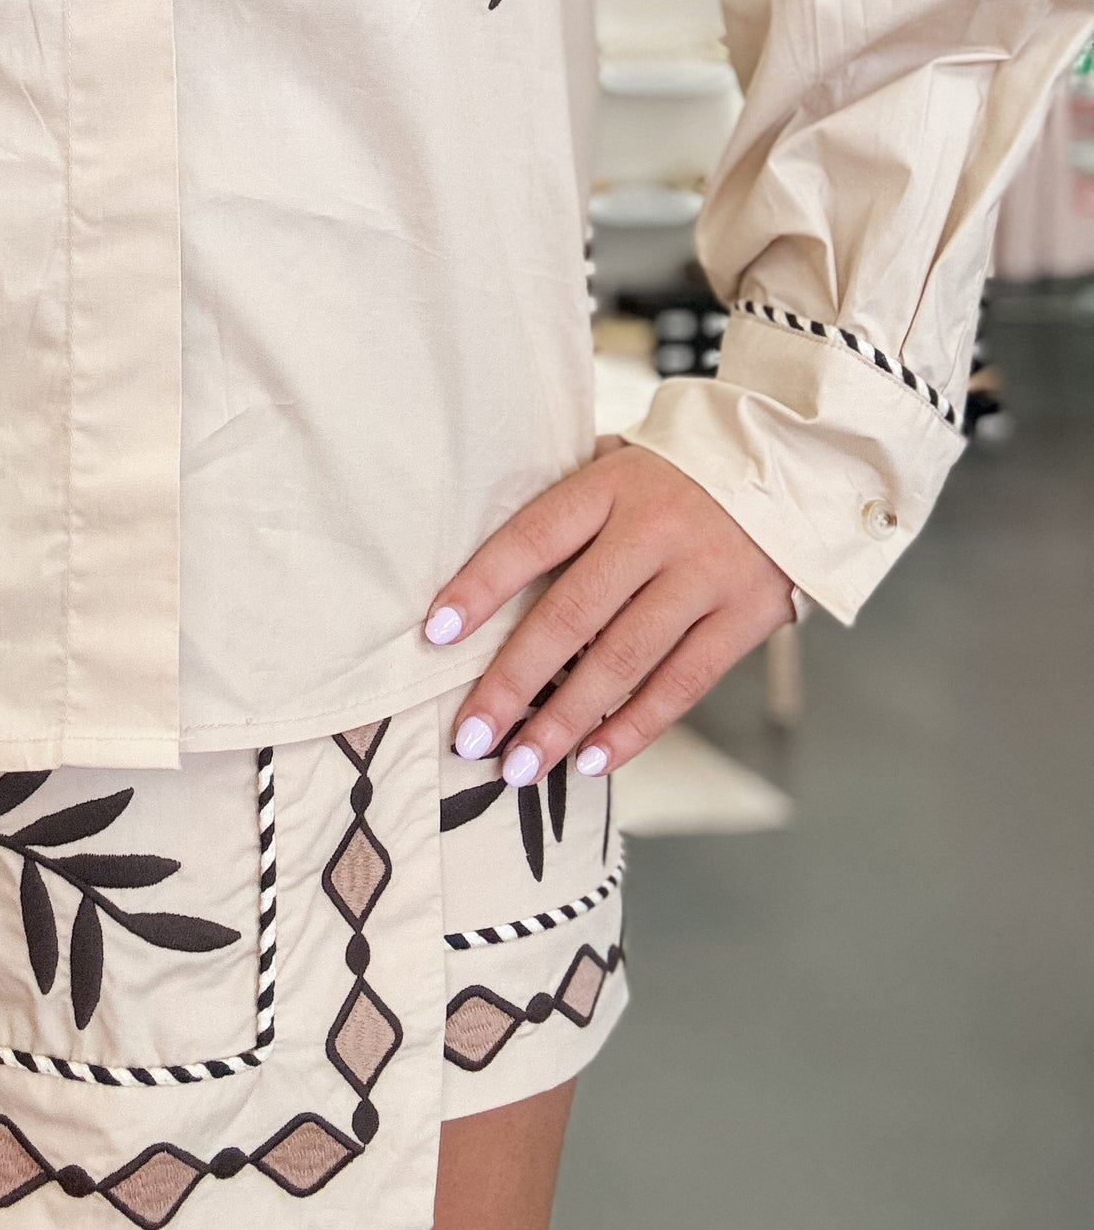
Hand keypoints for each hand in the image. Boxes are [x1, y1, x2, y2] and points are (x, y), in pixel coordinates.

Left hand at [421, 440, 795, 781]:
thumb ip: (567, 503)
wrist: (792, 468)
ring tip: (521, 765)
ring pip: (623, 660)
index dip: (482, 586)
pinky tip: (591, 760)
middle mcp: (655, 530)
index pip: (532, 537)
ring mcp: (704, 575)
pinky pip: (682, 684)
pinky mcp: (745, 616)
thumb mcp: (620, 464)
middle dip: (514, 682)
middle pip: (572, 614)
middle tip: (471, 735)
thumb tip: (489, 566)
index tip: (436, 633)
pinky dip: (634, 728)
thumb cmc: (679, 475)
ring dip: (565, 721)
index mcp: (611, 485)